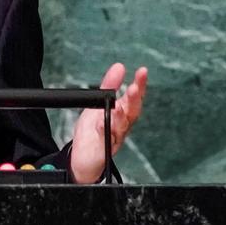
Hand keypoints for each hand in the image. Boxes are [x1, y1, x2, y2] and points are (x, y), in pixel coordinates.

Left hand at [69, 63, 147, 183]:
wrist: (83, 158)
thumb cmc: (93, 132)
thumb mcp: (98, 104)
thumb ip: (108, 86)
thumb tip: (119, 66)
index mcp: (122, 114)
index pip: (134, 98)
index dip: (140, 85)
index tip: (142, 71)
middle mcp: (121, 126)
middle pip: (132, 112)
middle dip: (134, 99)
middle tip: (134, 87)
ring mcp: (113, 138)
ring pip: (122, 126)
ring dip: (123, 115)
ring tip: (121, 106)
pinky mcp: (103, 149)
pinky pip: (106, 140)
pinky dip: (105, 130)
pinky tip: (102, 123)